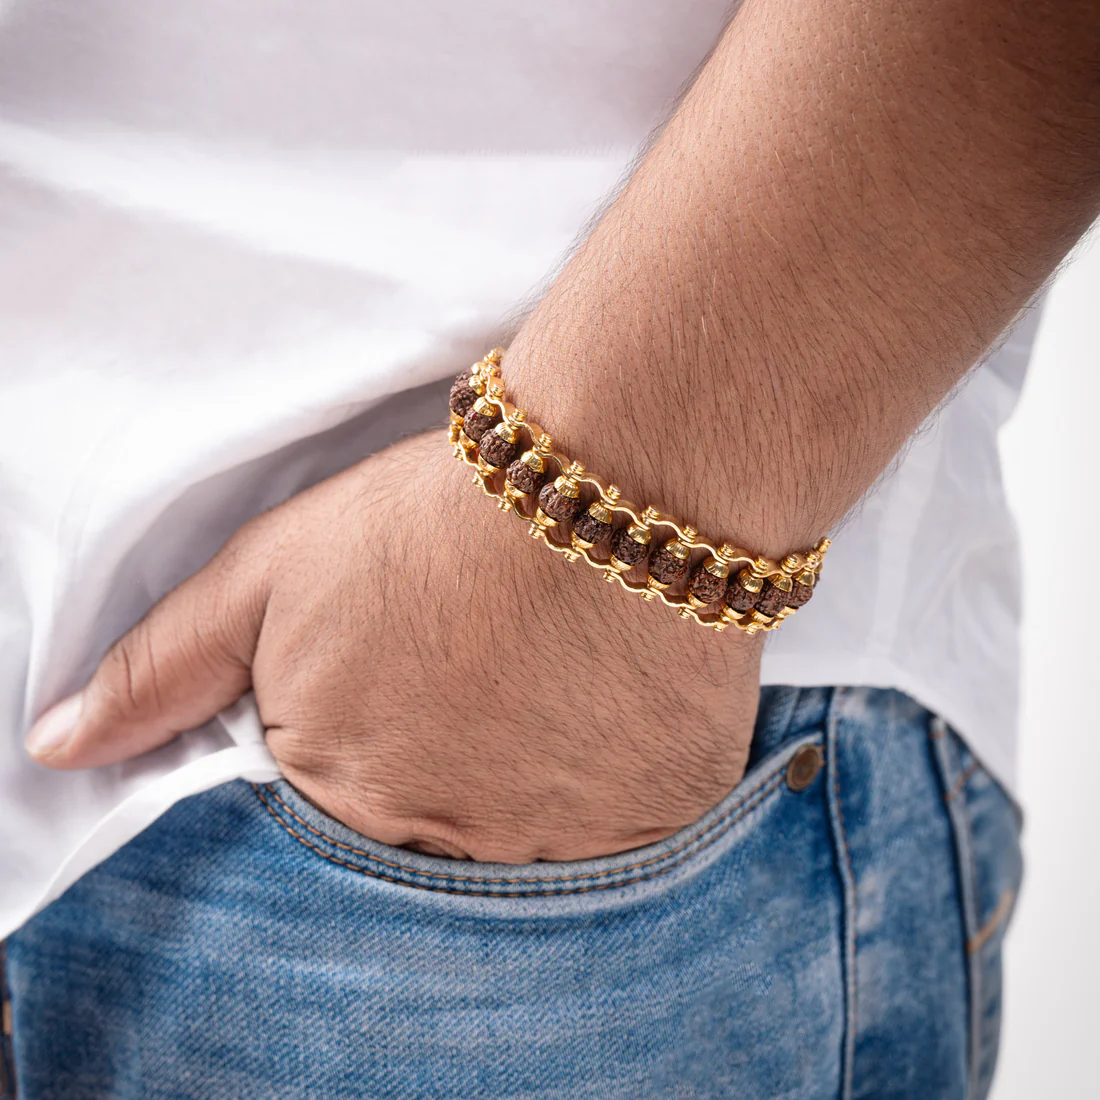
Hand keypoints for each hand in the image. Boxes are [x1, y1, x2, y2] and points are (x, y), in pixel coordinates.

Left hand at [25, 428, 762, 861]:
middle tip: (485, 667)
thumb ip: (162, 670)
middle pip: (433, 840)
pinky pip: (625, 831)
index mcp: (344, 798)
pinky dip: (615, 773)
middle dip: (448, 763)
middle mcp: (450, 848)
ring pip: (530, 840)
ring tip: (548, 669)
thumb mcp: (272, 577)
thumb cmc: (433, 525)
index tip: (409, 682)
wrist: (604, 487)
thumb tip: (59, 746)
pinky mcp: (658, 822)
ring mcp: (563, 847)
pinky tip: (609, 693)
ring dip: (535, 772)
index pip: (334, 818)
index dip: (370, 738)